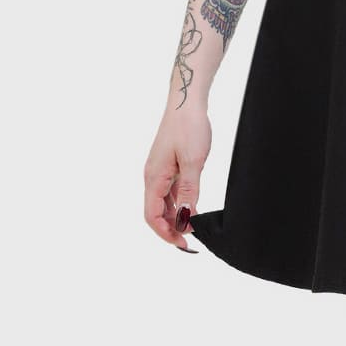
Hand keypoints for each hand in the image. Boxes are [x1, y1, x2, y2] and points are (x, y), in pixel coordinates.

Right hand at [144, 99, 211, 251]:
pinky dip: (179, 204)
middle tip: (191, 241)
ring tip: (193, 227)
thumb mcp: (193, 162)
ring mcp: (159, 172)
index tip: (184, 244)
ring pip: (163, 203)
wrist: (187, 102)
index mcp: (153, 178)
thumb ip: (189, 191)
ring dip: (174, 218)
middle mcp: (152, 177)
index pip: (152, 216)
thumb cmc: (189, 127)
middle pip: (155, 213)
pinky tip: (192, 208)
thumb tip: (185, 217)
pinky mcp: (168, 166)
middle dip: (170, 229)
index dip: (166, 233)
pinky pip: (170, 192)